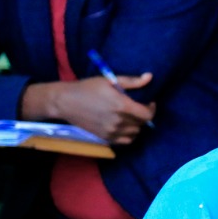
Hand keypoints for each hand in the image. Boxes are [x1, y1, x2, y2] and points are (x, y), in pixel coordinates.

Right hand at [22, 73, 156, 144]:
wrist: (66, 102)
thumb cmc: (88, 88)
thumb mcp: (109, 80)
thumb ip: (132, 81)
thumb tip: (150, 77)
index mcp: (122, 106)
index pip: (148, 114)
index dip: (151, 108)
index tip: (148, 101)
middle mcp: (119, 121)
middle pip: (142, 124)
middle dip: (143, 115)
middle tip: (138, 106)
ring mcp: (112, 132)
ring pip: (135, 133)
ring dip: (137, 125)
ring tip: (130, 116)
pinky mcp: (106, 138)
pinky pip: (126, 141)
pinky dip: (129, 134)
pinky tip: (124, 125)